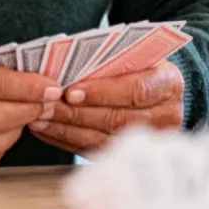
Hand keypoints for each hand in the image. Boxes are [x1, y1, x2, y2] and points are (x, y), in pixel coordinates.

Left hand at [31, 61, 183, 154]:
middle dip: (76, 113)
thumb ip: (108, 61)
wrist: (154, 87)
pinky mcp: (132, 154)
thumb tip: (66, 69)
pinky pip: (95, 151)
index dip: (101, 92)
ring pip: (103, 138)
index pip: (135, 90)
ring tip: (40, 117)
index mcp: (169, 83)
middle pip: (116, 118)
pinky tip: (47, 131)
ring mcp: (151, 139)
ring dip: (66, 129)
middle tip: (45, 106)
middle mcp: (166, 115)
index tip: (71, 92)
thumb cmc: (136, 64)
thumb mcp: (131, 54)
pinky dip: (67, 140)